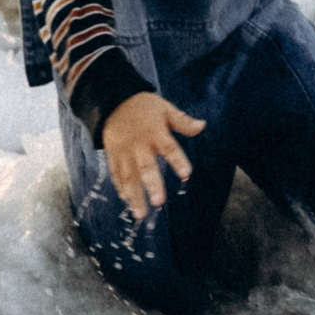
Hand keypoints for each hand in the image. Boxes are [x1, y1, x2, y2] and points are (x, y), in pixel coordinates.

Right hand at [100, 92, 201, 218]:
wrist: (114, 100)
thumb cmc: (144, 107)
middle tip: (158, 202)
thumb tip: (202, 125)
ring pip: (128, 175)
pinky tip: (126, 199)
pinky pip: (115, 172)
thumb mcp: (165, 109)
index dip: (177, 160)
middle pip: (146, 166)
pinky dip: (120, 186)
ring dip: (134, 195)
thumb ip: (182, 121)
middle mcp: (139, 144)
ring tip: (140, 213)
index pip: (169, 147)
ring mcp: (124, 151)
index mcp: (155, 132)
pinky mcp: (113, 155)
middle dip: (152, 184)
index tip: (186, 174)